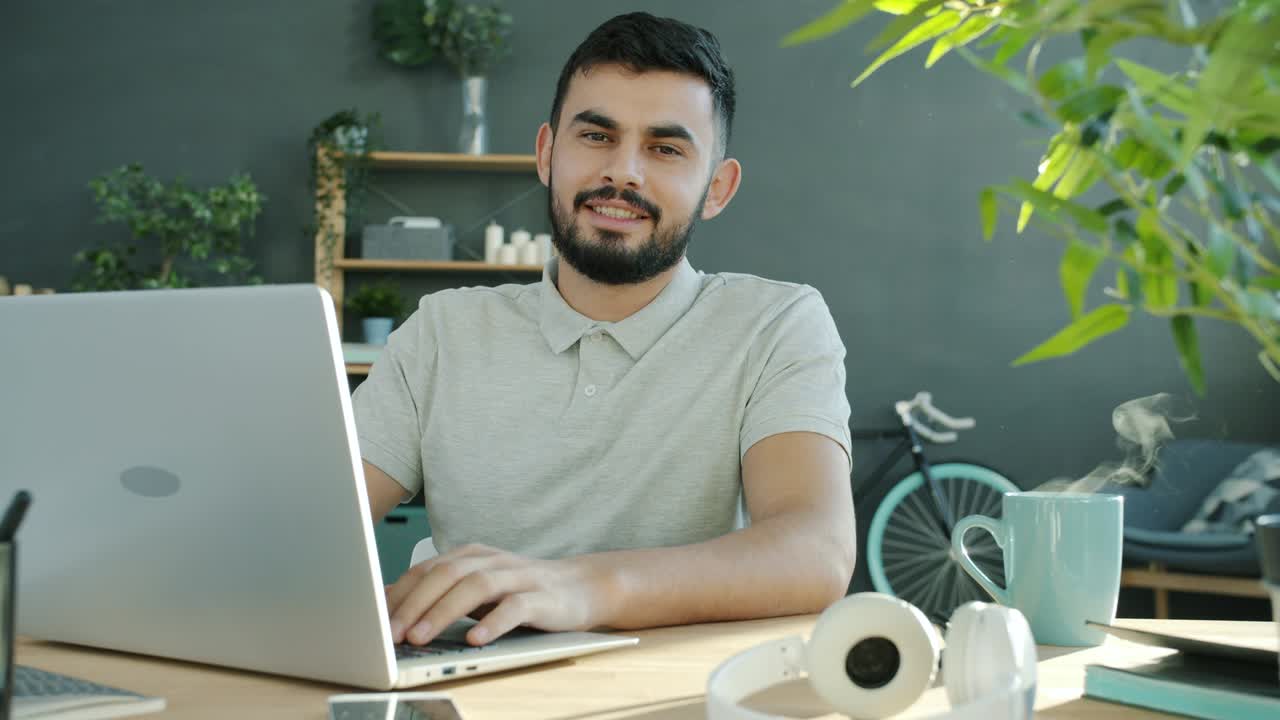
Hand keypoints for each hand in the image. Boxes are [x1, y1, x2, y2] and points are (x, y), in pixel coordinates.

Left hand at [384, 543, 610, 646]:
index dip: (399, 593)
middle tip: (390, 633)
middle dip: (413, 605)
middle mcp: (492, 561)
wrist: (582, 587)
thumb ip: (439, 591)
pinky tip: (476, 639)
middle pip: (446, 575)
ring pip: (476, 587)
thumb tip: (388, 600)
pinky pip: (516, 607)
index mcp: (472, 556)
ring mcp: (519, 577)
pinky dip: (494, 622)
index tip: (373, 619)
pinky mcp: (543, 598)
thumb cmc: (522, 591)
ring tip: (420, 637)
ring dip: (443, 612)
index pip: (427, 569)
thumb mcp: (476, 589)